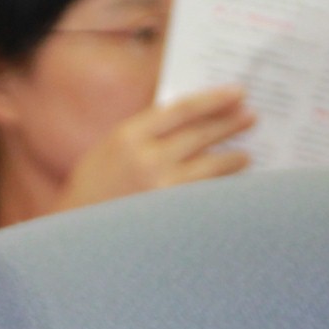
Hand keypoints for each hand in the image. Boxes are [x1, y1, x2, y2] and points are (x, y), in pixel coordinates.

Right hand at [55, 87, 253, 213]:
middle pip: (200, 134)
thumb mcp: (112, 149)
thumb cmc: (95, 189)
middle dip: (230, 123)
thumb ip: (146, 132)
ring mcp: (161, 189)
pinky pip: (206, 195)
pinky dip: (222, 186)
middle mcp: (146, 159)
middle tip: (251, 117)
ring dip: (233, 157)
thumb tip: (192, 118)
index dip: (213, 99)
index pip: (182, 109)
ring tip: (247, 154)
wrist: (77, 234)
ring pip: (210, 167)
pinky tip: (232, 184)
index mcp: (128, 136)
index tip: (236, 93)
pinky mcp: (171, 216)